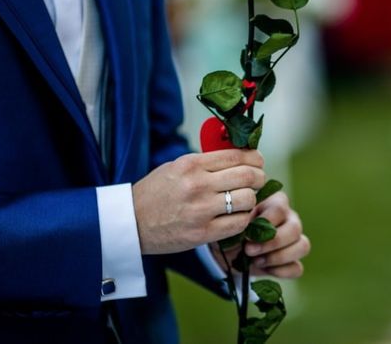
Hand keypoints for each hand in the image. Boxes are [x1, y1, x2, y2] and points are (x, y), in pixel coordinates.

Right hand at [133, 150, 264, 254]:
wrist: (130, 222)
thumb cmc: (156, 192)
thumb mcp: (177, 167)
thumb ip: (206, 162)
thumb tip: (240, 157)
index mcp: (191, 164)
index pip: (237, 156)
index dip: (255, 158)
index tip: (258, 162)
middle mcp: (198, 185)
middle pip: (248, 176)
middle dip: (260, 177)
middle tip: (259, 181)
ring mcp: (201, 211)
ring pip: (247, 200)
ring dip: (252, 200)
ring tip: (245, 200)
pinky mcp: (202, 234)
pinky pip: (238, 224)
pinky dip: (244, 219)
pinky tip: (237, 216)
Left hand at [211, 192, 310, 278]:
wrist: (225, 249)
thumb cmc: (231, 228)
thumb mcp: (233, 221)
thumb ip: (242, 221)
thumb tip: (250, 232)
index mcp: (276, 203)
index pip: (280, 209)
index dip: (265, 224)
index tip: (246, 235)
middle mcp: (290, 219)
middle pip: (295, 228)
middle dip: (272, 243)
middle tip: (249, 250)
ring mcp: (295, 240)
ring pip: (303, 246)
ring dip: (278, 257)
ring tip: (256, 261)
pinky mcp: (292, 261)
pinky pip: (297, 268)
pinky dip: (280, 271)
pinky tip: (263, 269)